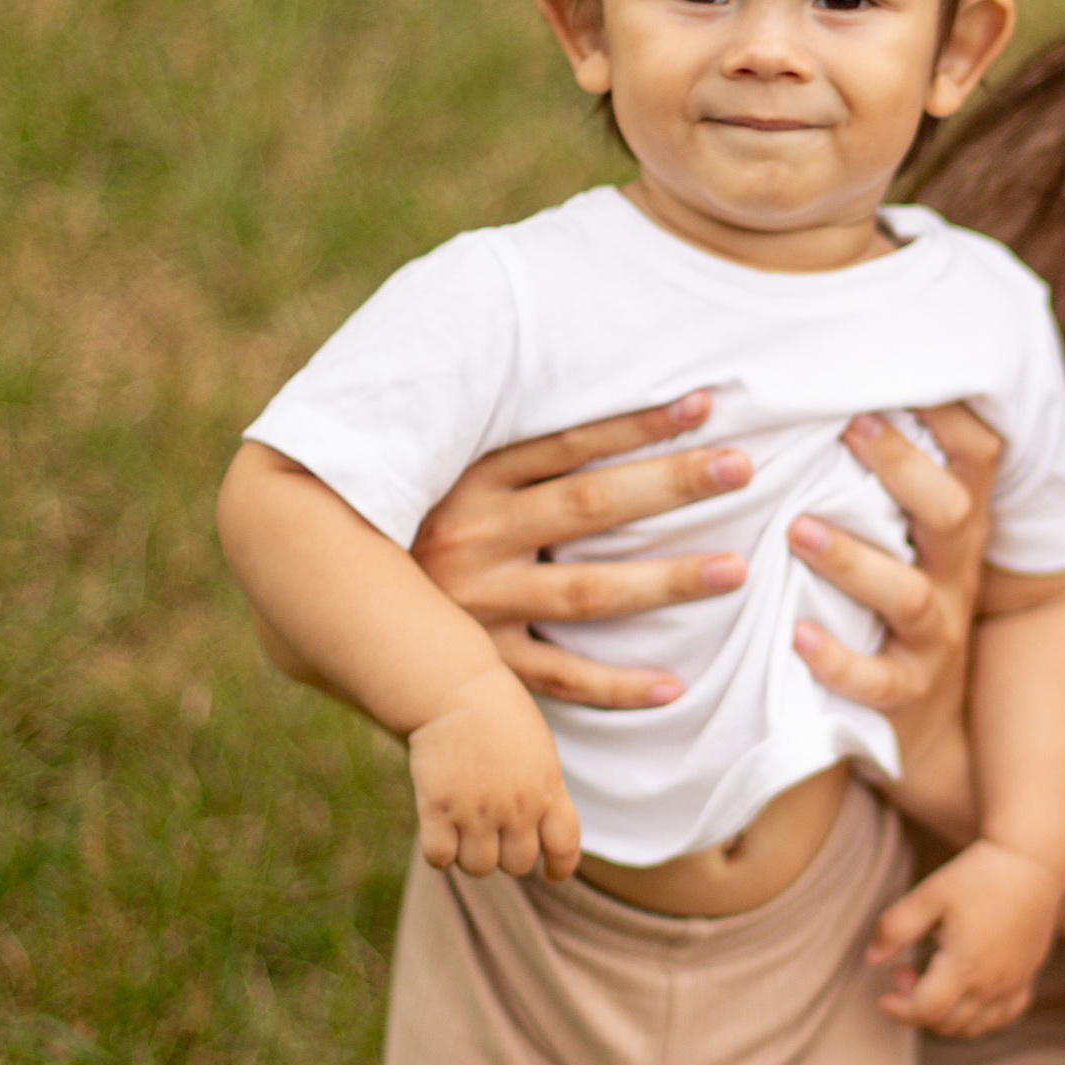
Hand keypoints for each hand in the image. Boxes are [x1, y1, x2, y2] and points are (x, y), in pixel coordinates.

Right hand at [407, 664, 580, 879]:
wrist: (453, 687)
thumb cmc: (496, 710)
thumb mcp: (538, 749)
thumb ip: (544, 790)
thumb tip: (540, 829)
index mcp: (547, 789)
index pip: (565, 847)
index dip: (560, 867)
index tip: (551, 872)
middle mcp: (516, 807)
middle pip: (517, 863)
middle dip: (506, 855)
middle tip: (492, 836)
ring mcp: (476, 810)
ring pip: (479, 867)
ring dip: (472, 855)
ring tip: (464, 831)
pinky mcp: (436, 808)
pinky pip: (440, 858)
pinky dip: (439, 852)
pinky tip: (439, 831)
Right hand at [409, 396, 750, 706]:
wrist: (321, 598)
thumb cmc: (400, 524)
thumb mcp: (437, 472)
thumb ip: (501, 446)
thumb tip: (552, 378)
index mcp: (467, 482)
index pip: (566, 445)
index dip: (636, 425)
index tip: (704, 405)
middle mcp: (473, 537)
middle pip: (589, 507)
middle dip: (670, 485)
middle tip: (742, 467)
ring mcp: (476, 605)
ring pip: (586, 593)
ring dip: (665, 581)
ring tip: (735, 569)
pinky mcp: (477, 662)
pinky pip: (556, 678)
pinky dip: (615, 686)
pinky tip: (674, 685)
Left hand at [789, 401, 1000, 839]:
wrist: (930, 730)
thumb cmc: (896, 602)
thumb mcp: (911, 538)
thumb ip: (891, 475)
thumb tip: (838, 380)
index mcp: (957, 527)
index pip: (977, 455)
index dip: (951, 410)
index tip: (901, 366)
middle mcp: (955, 574)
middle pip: (950, 511)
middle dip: (902, 466)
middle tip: (848, 423)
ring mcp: (934, 638)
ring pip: (908, 595)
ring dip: (852, 558)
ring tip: (797, 528)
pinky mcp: (904, 695)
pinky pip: (875, 681)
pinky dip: (836, 660)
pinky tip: (795, 637)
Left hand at [869, 836, 1060, 1036]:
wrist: (1031, 862)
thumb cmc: (978, 875)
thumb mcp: (929, 895)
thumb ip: (895, 928)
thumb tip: (873, 959)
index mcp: (965, 965)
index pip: (927, 1011)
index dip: (899, 1010)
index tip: (885, 993)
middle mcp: (992, 982)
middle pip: (948, 1024)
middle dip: (916, 1008)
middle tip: (906, 971)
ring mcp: (1013, 982)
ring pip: (976, 1027)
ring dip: (946, 1018)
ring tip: (933, 982)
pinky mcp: (1027, 976)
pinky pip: (1004, 1016)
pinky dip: (980, 1018)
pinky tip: (966, 993)